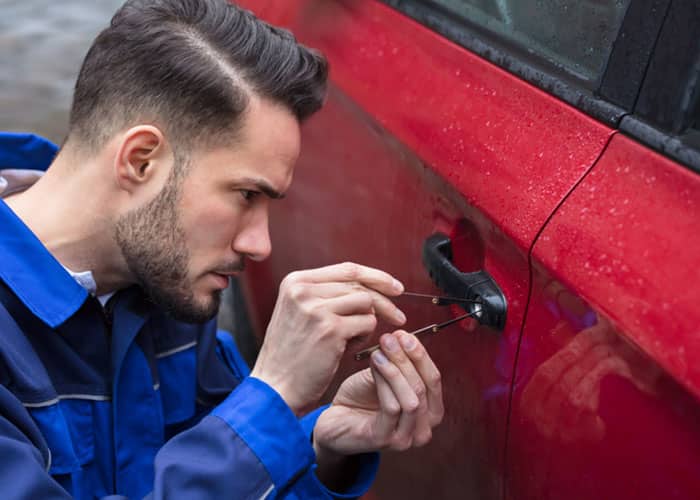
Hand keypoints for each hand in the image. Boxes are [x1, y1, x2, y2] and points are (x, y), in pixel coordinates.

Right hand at [250, 263, 406, 414]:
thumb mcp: (300, 313)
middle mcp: (304, 289)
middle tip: (399, 316)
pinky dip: (365, 336)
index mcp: (296, 281)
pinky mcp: (330, 329)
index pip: (347, 269)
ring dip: (369, 321)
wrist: (275, 387)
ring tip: (354, 338)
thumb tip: (370, 286)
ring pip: (366, 302)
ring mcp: (316, 308)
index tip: (394, 286)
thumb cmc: (292, 354)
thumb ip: (327, 295)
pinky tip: (350, 347)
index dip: (376, 276)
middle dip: (384, 301)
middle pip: (360, 285)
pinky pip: (367, 323)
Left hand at [313, 330, 443, 460]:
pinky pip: (392, 408)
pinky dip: (385, 382)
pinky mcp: (384, 440)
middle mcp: (422, 430)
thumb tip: (403, 336)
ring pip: (412, 399)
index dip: (421, 355)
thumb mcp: (385, 375)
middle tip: (390, 338)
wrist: (334, 419)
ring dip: (396, 370)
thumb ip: (398, 361)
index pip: (434, 379)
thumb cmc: (360, 398)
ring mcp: (405, 438)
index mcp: (429, 412)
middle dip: (408, 359)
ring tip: (379, 351)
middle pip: (425, 388)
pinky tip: (375, 364)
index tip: (405, 335)